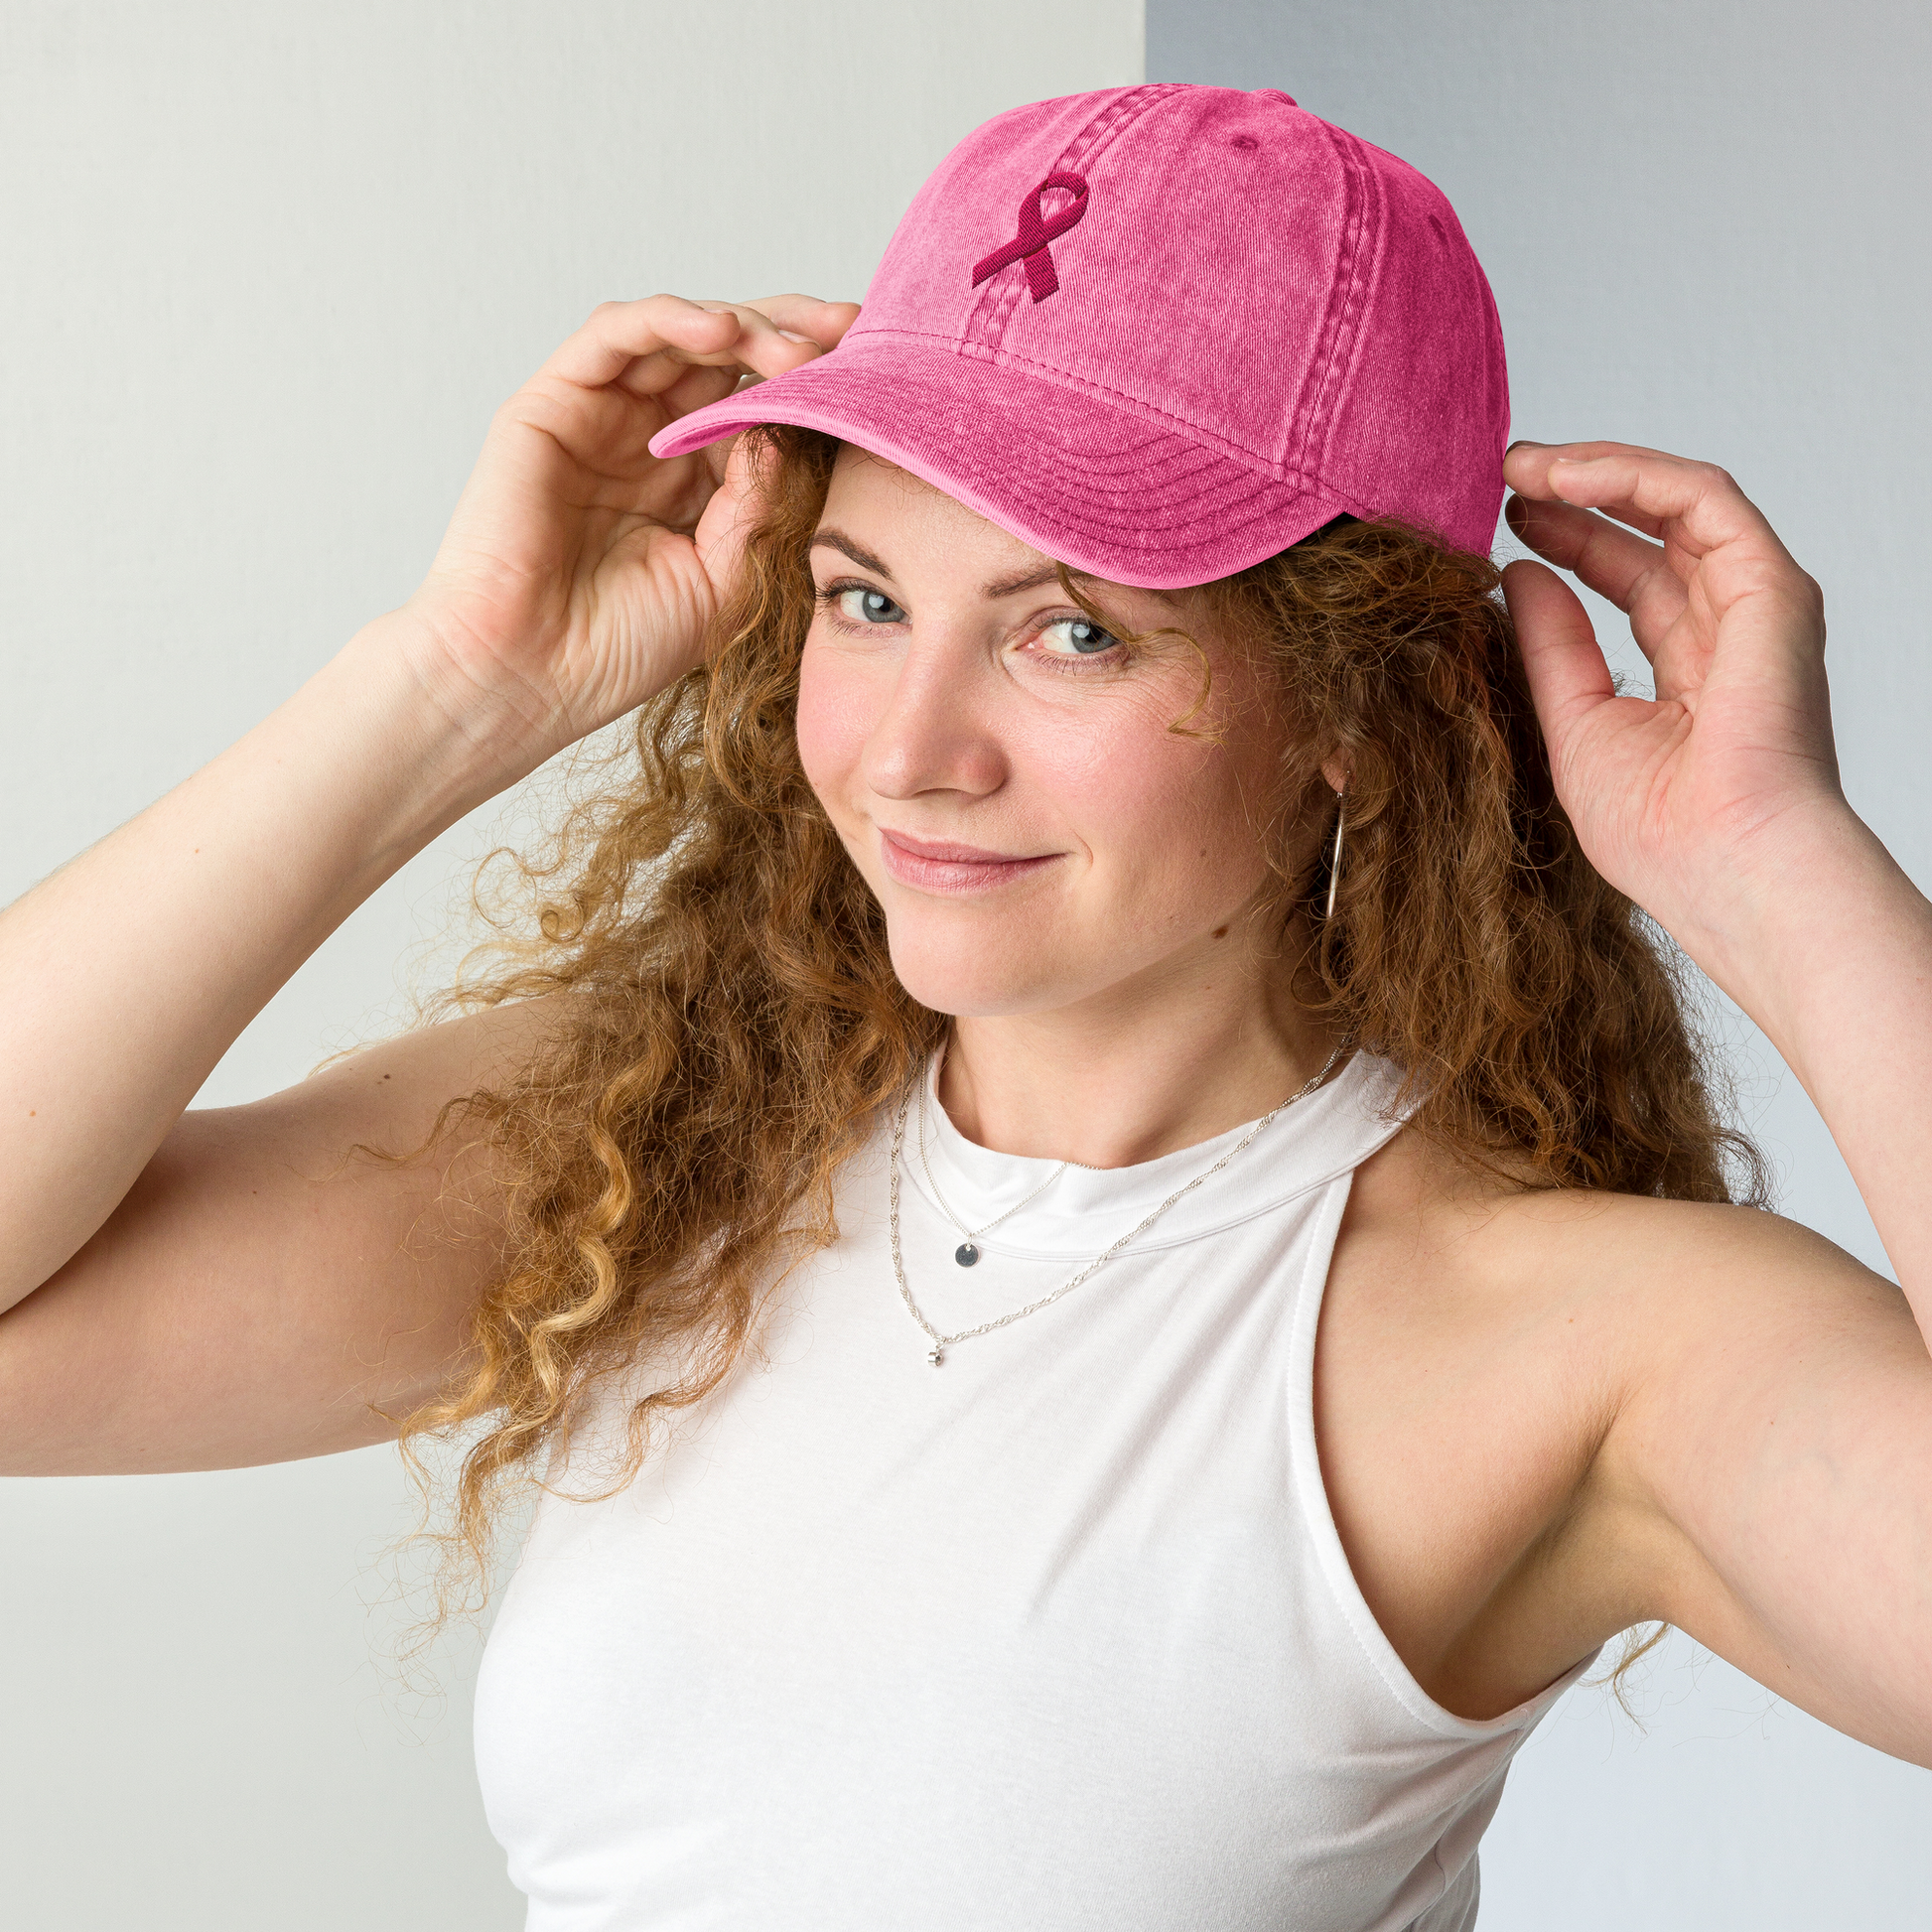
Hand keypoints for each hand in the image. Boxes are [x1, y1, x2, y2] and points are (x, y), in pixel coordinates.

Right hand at [396, 292, 858, 773]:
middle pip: (729, 356)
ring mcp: (601, 416)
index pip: (762, 406)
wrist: (531, 678)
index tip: (879, 377)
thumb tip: (803, 420)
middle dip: (793, 337)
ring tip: (796, 347)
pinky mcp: (551, 402)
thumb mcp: (727, 572)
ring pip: (679, 335)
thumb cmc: (621, 646)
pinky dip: (669, 320)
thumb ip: (764, 497)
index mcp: (696, 478)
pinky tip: (721, 331)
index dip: (816, 387)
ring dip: (744, 326)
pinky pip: (613, 336)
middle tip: (850, 333)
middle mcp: (650, 437)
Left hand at [1500, 440, 1842, 965]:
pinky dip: (1633, 475)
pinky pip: (1702, 498)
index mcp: (1690, 670)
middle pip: (1650, 532)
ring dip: (1596, 470)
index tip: (1502, 520)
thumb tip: (1520, 575)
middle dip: (1577, 494)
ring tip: (1521, 465)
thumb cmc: (1662, 834)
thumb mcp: (1574, 725)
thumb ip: (1551, 647)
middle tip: (1504, 473)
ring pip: (1676, 501)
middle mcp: (1728, 630)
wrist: (1724, 866)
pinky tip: (1563, 476)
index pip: (1629, 580)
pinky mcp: (1770, 585)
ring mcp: (1754, 605)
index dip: (1568, 540)